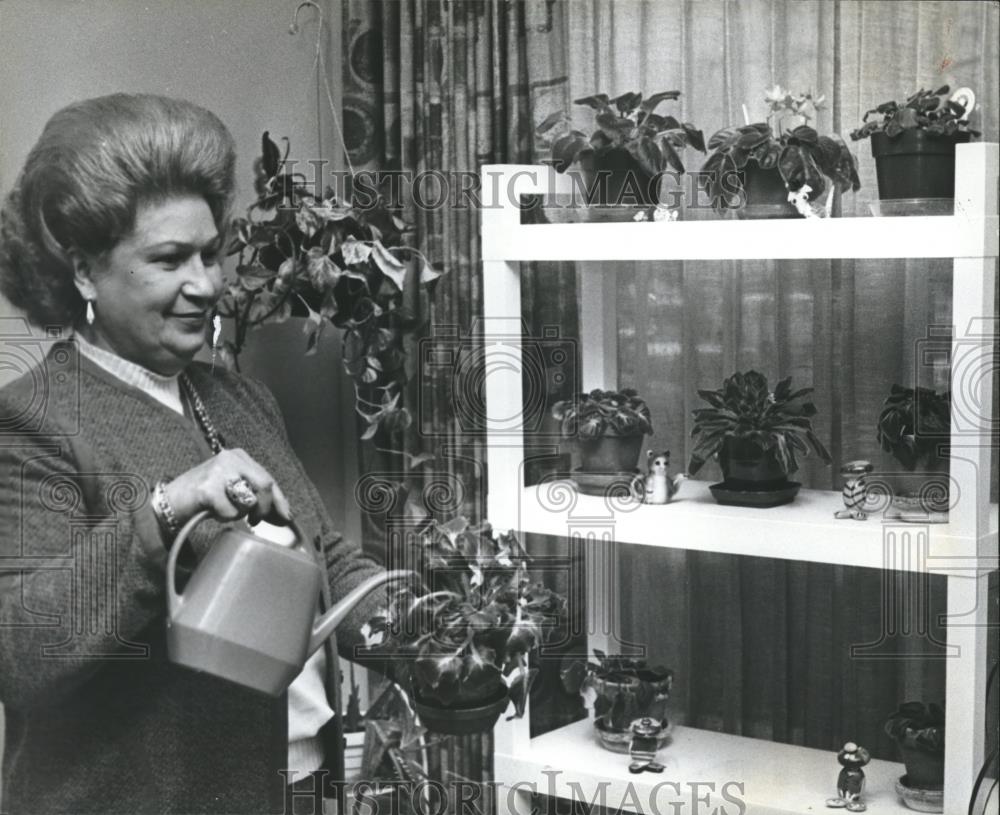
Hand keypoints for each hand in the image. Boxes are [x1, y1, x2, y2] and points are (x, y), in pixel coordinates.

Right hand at [163, 448, 290, 526]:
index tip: (287, 516)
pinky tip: (211, 511)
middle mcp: (230, 458)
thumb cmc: (203, 496)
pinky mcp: (208, 488)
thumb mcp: (232, 488)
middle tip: (256, 521)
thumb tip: (283, 513)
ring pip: (249, 500)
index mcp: (239, 456)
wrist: (167, 501)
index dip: (280, 500)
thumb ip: (255, 494)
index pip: (268, 478)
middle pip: (265, 485)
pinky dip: (224, 517)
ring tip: (223, 509)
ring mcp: (218, 471)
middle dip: (265, 508)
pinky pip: (231, 512)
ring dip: (239, 513)